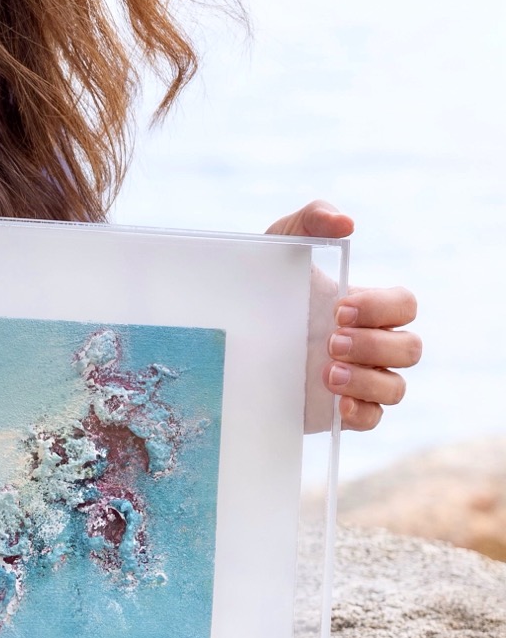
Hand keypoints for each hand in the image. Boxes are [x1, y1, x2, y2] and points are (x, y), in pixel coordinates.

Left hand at [266, 202, 420, 432]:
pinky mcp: (338, 410)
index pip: (405, 306)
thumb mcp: (279, 244)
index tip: (340, 308)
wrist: (227, 335)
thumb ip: (311, 219)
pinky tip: (339, 405)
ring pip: (396, 387)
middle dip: (374, 345)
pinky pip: (374, 418)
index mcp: (364, 306)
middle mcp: (369, 344)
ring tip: (326, 372)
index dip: (383, 308)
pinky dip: (363, 412)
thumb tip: (346, 222)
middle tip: (329, 340)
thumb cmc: (262, 284)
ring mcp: (357, 379)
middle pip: (409, 349)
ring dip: (368, 379)